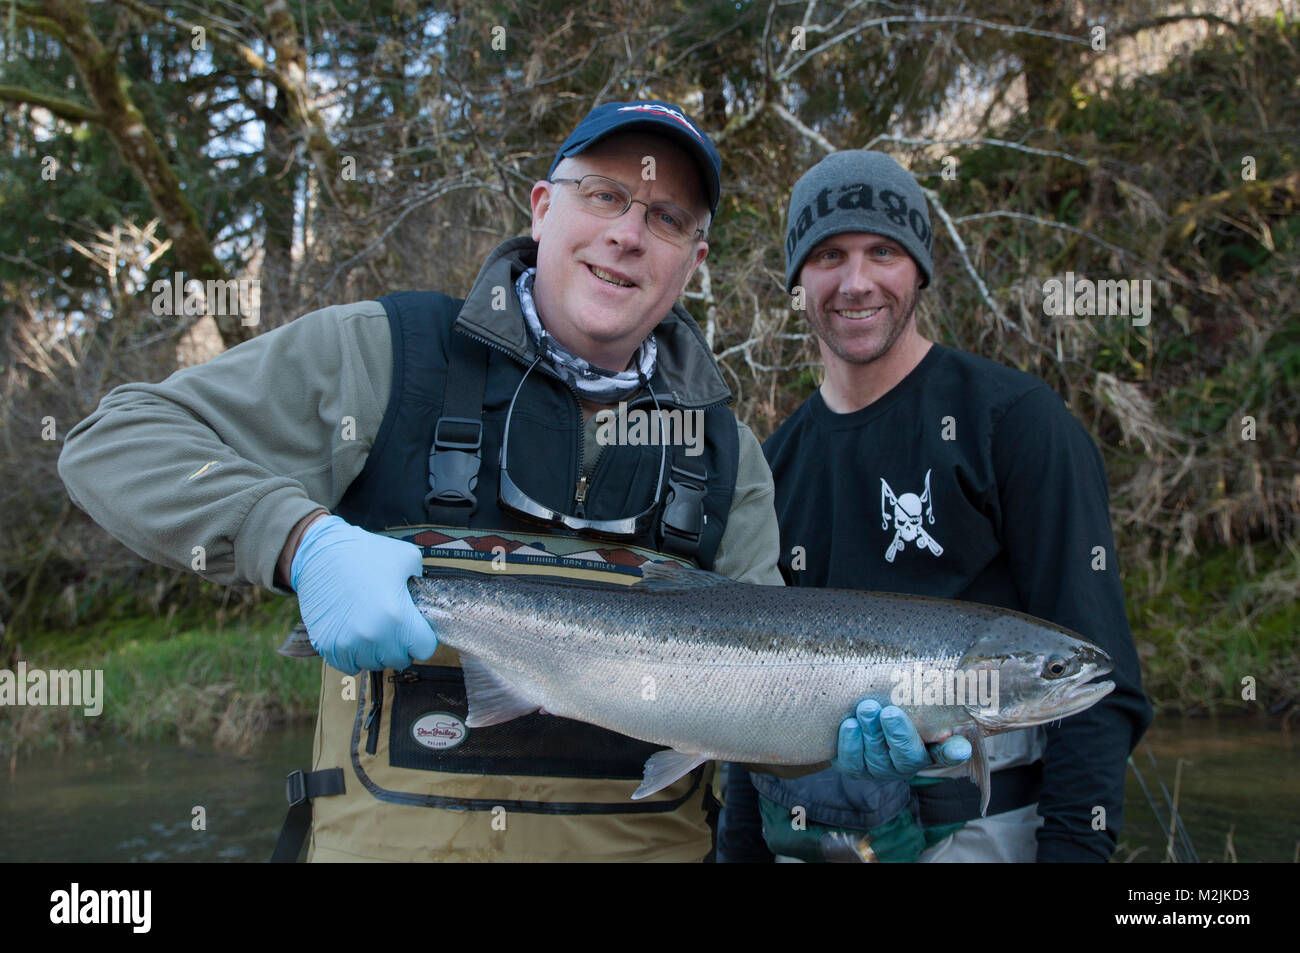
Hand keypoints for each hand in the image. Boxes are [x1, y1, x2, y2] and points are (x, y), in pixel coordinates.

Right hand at [290, 515, 436, 673]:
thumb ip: (423, 581)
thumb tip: (426, 597)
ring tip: (372, 627)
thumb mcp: (407, 558)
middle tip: (392, 626)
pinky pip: (349, 665)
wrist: (320, 553)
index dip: (423, 638)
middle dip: (400, 645)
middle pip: (400, 659)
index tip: (416, 630)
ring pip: (374, 664)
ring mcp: (349, 644)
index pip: (425, 649)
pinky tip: (355, 635)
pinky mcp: (328, 646)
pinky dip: (354, 655)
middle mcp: (374, 635)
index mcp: (397, 617)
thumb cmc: (363, 553)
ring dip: (376, 651)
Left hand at [832, 699, 970, 780]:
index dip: (954, 751)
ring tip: (866, 709)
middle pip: (908, 757)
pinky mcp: (856, 767)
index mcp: (933, 745)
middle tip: (889, 711)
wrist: (861, 717)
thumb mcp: (923, 693)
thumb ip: (949, 686)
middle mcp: (909, 761)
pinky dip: (850, 744)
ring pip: (877, 759)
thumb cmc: (900, 702)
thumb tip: (987, 665)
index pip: (949, 753)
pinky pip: (851, 763)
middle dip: (898, 734)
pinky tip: (849, 725)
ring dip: (871, 734)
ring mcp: (882, 767)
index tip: (958, 746)